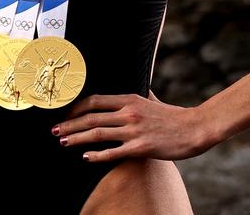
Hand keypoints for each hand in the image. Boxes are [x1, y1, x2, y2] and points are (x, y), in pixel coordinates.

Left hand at [52, 91, 214, 162]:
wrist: (195, 128)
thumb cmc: (175, 116)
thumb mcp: (154, 100)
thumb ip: (142, 96)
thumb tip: (139, 90)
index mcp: (130, 99)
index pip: (95, 100)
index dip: (77, 108)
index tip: (65, 114)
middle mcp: (129, 112)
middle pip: (91, 116)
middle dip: (69, 124)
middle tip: (54, 130)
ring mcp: (134, 130)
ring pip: (97, 133)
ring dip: (76, 138)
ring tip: (62, 141)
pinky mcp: (141, 147)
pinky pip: (113, 152)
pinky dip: (96, 155)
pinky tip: (85, 158)